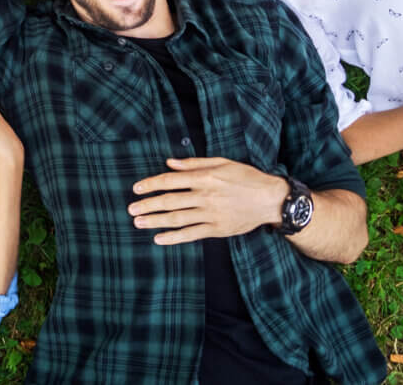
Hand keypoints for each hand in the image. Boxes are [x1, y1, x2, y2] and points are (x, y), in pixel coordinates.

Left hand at [128, 157, 287, 244]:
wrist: (272, 200)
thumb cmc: (246, 177)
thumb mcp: (221, 162)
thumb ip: (194, 163)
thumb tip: (169, 163)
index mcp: (205, 178)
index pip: (170, 181)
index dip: (151, 184)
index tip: (136, 189)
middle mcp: (205, 196)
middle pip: (170, 201)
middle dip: (148, 205)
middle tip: (130, 209)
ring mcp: (211, 214)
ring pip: (177, 219)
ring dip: (155, 221)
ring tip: (138, 223)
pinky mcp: (217, 229)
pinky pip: (192, 234)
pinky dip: (174, 238)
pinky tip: (159, 239)